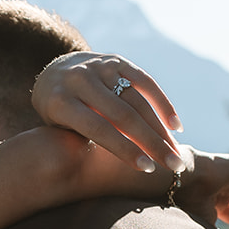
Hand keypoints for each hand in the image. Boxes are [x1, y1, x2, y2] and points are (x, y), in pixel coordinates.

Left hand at [32, 52, 184, 175]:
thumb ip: (88, 139)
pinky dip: (162, 103)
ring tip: (175, 153)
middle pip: (124, 115)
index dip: (125, 149)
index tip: (147, 169)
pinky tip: (175, 126)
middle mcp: (80, 80)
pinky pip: (145, 82)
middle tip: (173, 165)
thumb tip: (129, 161)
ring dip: (160, 129)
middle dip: (151, 142)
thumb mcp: (60, 129)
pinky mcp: (116, 60)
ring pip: (138, 100)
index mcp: (61, 102)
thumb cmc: (57, 114)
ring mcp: (99, 67)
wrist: (54, 74)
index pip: (99, 128)